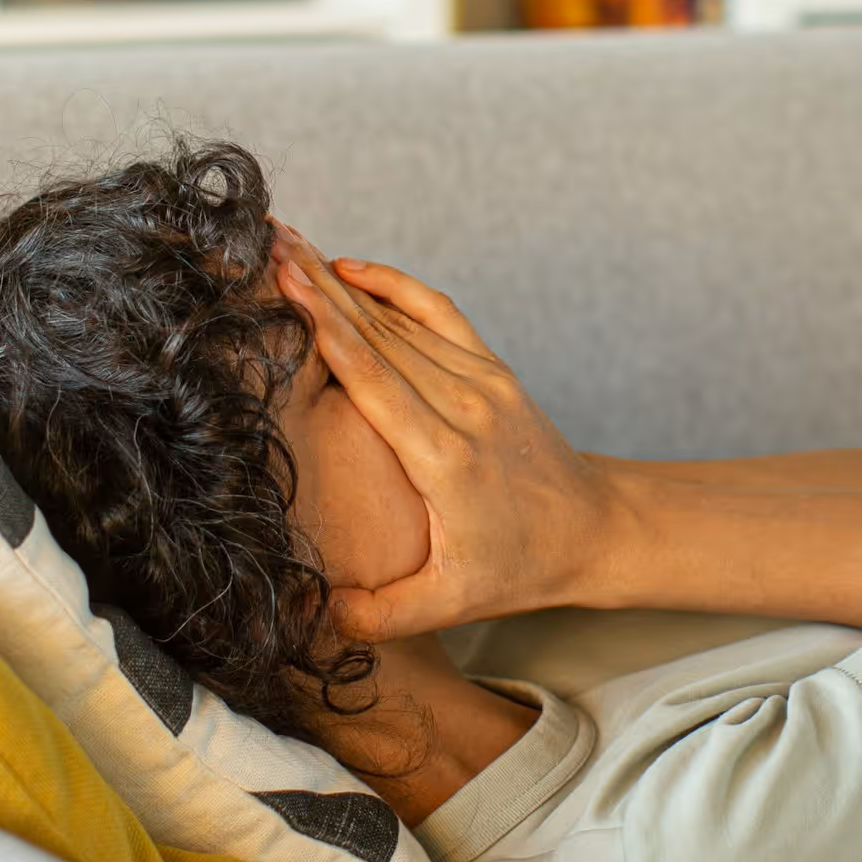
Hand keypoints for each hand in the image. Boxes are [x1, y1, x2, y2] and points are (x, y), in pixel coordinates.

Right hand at [270, 227, 618, 641]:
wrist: (596, 530)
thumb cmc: (520, 569)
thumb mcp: (451, 605)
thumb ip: (381, 615)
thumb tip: (316, 617)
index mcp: (445, 458)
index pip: (373, 380)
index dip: (325, 329)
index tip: (285, 286)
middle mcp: (464, 406)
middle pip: (378, 335)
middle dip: (319, 287)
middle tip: (265, 244)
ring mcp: (482, 381)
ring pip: (400, 320)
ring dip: (343, 281)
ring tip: (290, 247)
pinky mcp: (492, 369)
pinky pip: (437, 313)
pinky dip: (394, 285)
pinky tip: (352, 267)